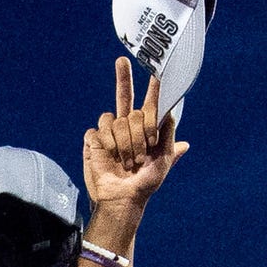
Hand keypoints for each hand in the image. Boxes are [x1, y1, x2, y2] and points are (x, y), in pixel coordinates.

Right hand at [82, 57, 189, 208]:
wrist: (124, 198)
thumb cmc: (146, 182)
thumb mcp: (164, 159)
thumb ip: (169, 135)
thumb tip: (172, 114)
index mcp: (145, 127)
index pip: (149, 101)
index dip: (152, 86)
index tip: (155, 69)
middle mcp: (126, 124)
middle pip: (124, 96)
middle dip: (130, 101)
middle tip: (143, 148)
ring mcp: (109, 131)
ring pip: (116, 119)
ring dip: (126, 143)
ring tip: (129, 161)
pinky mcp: (94, 140)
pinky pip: (100, 131)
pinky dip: (108, 146)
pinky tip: (111, 157)